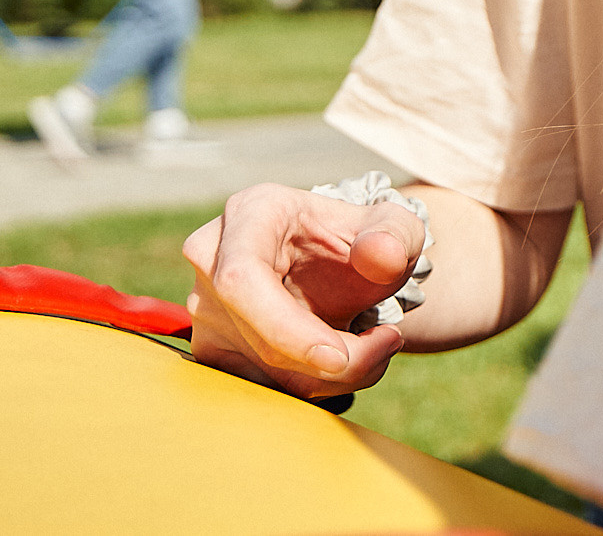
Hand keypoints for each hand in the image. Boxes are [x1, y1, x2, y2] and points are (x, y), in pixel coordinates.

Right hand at [182, 183, 425, 396]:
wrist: (345, 265)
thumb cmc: (364, 241)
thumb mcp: (396, 228)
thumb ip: (397, 234)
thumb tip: (381, 255)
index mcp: (250, 213)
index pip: (241, 280)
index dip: (286, 329)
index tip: (341, 357)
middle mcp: (212, 261)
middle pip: (260, 339)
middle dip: (332, 362)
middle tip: (387, 343)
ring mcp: (206, 311)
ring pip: (263, 374)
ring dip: (330, 379)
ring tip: (376, 344)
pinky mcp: (214, 351)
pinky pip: (263, 388)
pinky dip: (315, 387)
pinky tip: (348, 360)